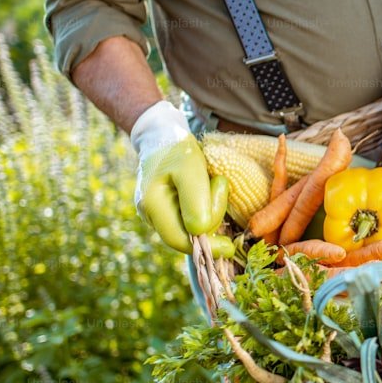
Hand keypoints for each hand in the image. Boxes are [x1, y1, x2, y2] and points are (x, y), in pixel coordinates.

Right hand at [131, 101, 232, 257]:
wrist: (164, 136)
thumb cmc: (177, 149)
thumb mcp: (190, 168)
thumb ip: (195, 200)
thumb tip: (200, 231)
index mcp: (152, 205)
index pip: (178, 239)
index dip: (205, 247)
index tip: (230, 246)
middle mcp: (151, 214)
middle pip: (188, 235)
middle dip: (212, 216)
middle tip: (220, 184)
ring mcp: (158, 214)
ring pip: (193, 227)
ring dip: (211, 209)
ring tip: (212, 182)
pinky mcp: (169, 211)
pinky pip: (192, 219)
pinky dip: (206, 208)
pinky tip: (206, 191)